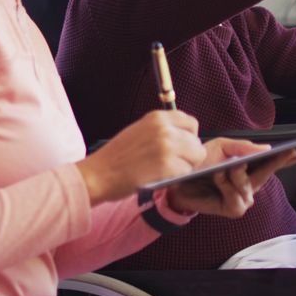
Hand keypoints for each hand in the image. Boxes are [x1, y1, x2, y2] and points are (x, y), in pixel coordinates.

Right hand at [75, 110, 204, 204]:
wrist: (99, 174)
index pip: (191, 123)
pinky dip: (176, 179)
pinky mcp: (167, 165)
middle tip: (171, 164)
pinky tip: (159, 178)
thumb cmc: (117, 157)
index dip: (189, 138)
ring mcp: (167, 146)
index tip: (180, 148)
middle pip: (197, 142)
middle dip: (189, 156)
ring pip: (195, 158)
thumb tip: (188, 140)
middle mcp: (164, 128)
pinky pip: (186, 173)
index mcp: (157, 117)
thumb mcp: (140, 131)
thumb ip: (163, 131)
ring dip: (184, 168)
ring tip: (164, 171)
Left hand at [166, 138, 295, 217]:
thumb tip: (267, 148)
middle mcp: (252, 183)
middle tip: (289, 151)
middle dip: (281, 160)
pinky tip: (218, 177)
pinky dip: (227, 185)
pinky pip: (237, 197)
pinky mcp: (234, 209)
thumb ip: (242, 147)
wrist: (178, 182)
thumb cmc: (200, 165)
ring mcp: (245, 198)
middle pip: (274, 172)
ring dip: (236, 174)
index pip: (278, 160)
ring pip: (250, 185)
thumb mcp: (220, 147)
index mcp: (252, 167)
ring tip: (224, 166)